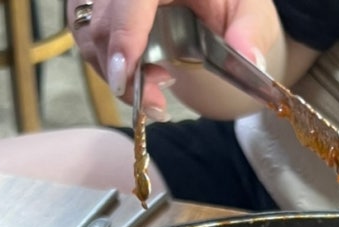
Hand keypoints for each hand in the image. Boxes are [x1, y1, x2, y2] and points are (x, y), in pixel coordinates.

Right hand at [68, 0, 283, 117]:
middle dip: (123, 69)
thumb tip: (250, 58)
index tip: (125, 76)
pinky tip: (138, 79)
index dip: (123, 35)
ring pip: (88, 33)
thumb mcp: (250, 12)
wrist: (216, 2)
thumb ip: (249, 34)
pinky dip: (109, 67)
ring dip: (115, 73)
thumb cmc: (232, 2)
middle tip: (158, 104)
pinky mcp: (99, 6)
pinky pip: (87, 38)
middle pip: (103, 21)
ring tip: (156, 92)